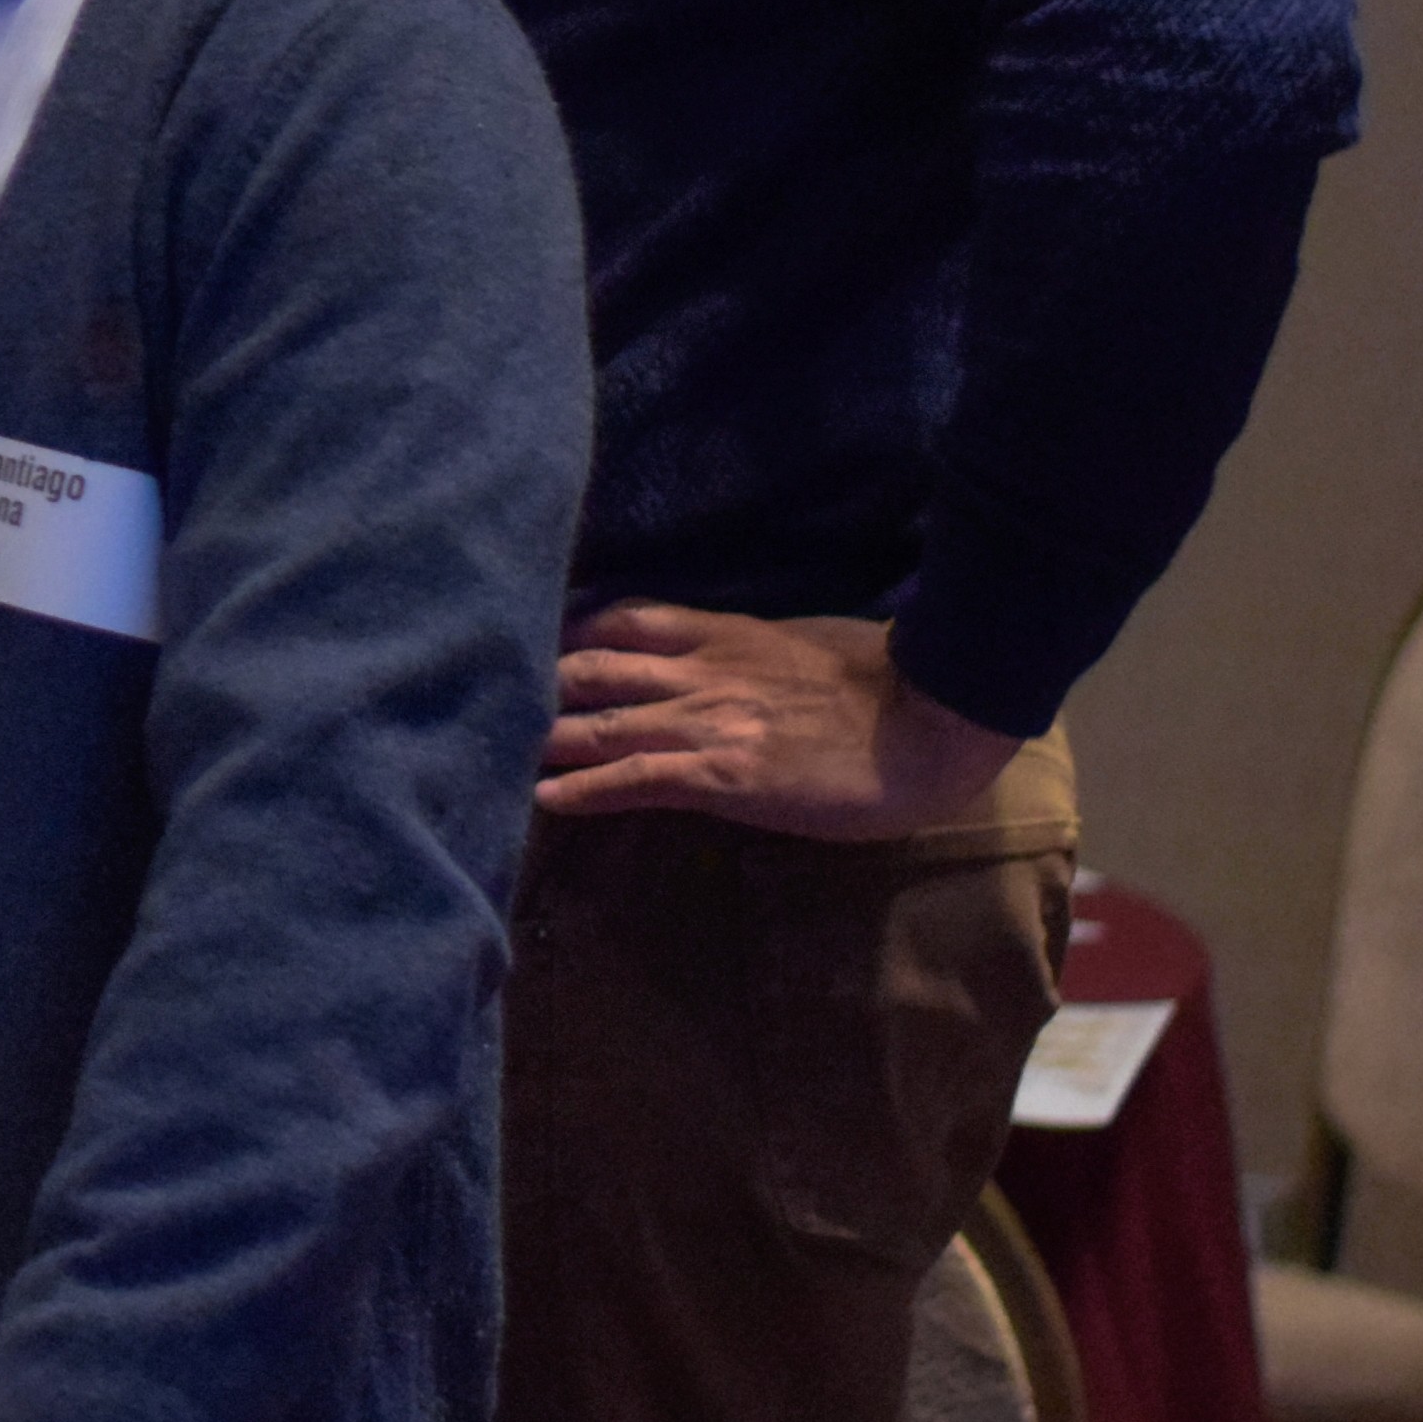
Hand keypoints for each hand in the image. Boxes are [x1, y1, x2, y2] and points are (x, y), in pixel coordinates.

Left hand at [540, 603, 1018, 836]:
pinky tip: (547, 800)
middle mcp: (700, 671)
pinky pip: (635, 779)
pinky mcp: (723, 775)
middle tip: (492, 707)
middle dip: (539, 688)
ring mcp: (707, 722)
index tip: (533, 654)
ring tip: (495, 758)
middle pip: (591, 667)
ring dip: (545, 741)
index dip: (569, 638)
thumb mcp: (800, 642)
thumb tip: (720, 660)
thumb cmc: (883, 680)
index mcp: (723, 635)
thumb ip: (745, 650)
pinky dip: (584, 788)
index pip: (623, 621)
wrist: (931, 719)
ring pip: (600, 723)